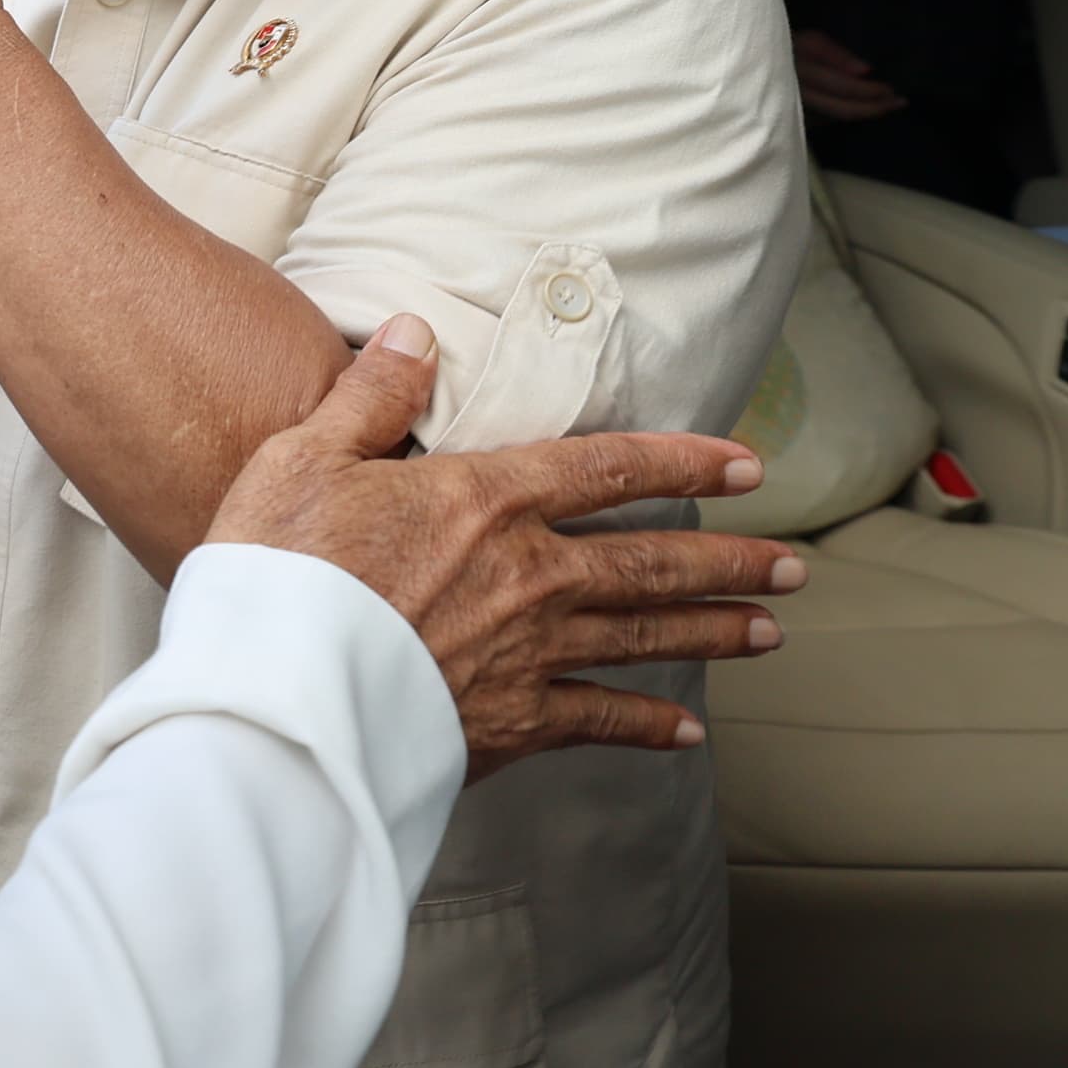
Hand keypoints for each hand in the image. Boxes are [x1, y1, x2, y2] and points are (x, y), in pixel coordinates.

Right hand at [211, 317, 802, 777]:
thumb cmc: (278, 571)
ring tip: (770, 631)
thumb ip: (372, 394)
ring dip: (713, 632)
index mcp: (486, 499)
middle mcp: (529, 574)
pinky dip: (647, 727)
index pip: (608, 469)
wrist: (274, 695)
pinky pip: (599, 720)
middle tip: (792, 567)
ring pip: (645, 637)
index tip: (745, 465)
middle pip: (653, 562)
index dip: (683, 462)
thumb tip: (417, 332)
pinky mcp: (511, 723)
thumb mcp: (306, 456)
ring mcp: (529, 653)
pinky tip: (685, 734)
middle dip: (731, 562)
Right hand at [792, 28, 906, 122]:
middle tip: (898, 103)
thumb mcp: (810, 40)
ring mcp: (791, 111)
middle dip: (873, 108)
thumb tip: (866, 71)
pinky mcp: (791, 121)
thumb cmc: (785, 45)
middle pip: (841, 109)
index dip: (870, 91)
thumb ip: (836, 55)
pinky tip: (858, 109)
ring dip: (862, 114)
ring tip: (885, 106)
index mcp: (800, 70)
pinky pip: (824, 121)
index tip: (892, 90)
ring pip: (834, 119)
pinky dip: (844, 116)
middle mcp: (795, 94)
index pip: (843, 87)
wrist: (752, 62)